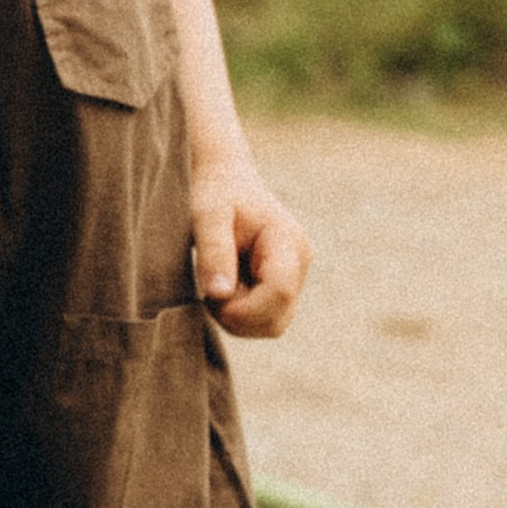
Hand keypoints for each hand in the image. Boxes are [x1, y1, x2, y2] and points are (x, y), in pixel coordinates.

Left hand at [190, 156, 310, 337]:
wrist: (227, 181)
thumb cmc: (217, 194)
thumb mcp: (208, 216)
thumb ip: (214, 253)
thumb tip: (219, 294)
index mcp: (288, 242)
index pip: (279, 293)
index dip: (244, 308)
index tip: (210, 296)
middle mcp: (299, 263)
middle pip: (276, 320)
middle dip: (238, 316)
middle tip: (209, 289)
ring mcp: (294, 278)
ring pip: (272, 326)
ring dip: (238, 319)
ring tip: (216, 285)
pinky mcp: (282, 287)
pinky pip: (265, 320)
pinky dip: (241, 315)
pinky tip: (225, 289)